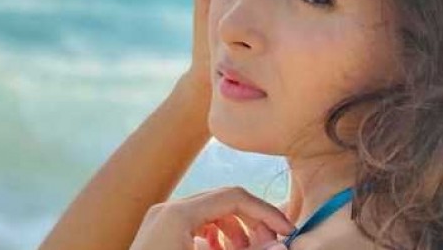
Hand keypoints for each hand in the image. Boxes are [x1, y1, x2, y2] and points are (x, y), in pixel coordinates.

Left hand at [129, 186, 294, 249]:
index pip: (235, 197)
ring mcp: (159, 221)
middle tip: (270, 243)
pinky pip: (193, 226)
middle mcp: (167, 210)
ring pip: (209, 213)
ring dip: (235, 230)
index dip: (265, 213)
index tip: (286, 231)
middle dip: (251, 222)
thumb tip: (281, 246)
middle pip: (223, 202)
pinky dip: (214, 237)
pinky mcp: (156, 235)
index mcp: (179, 213)